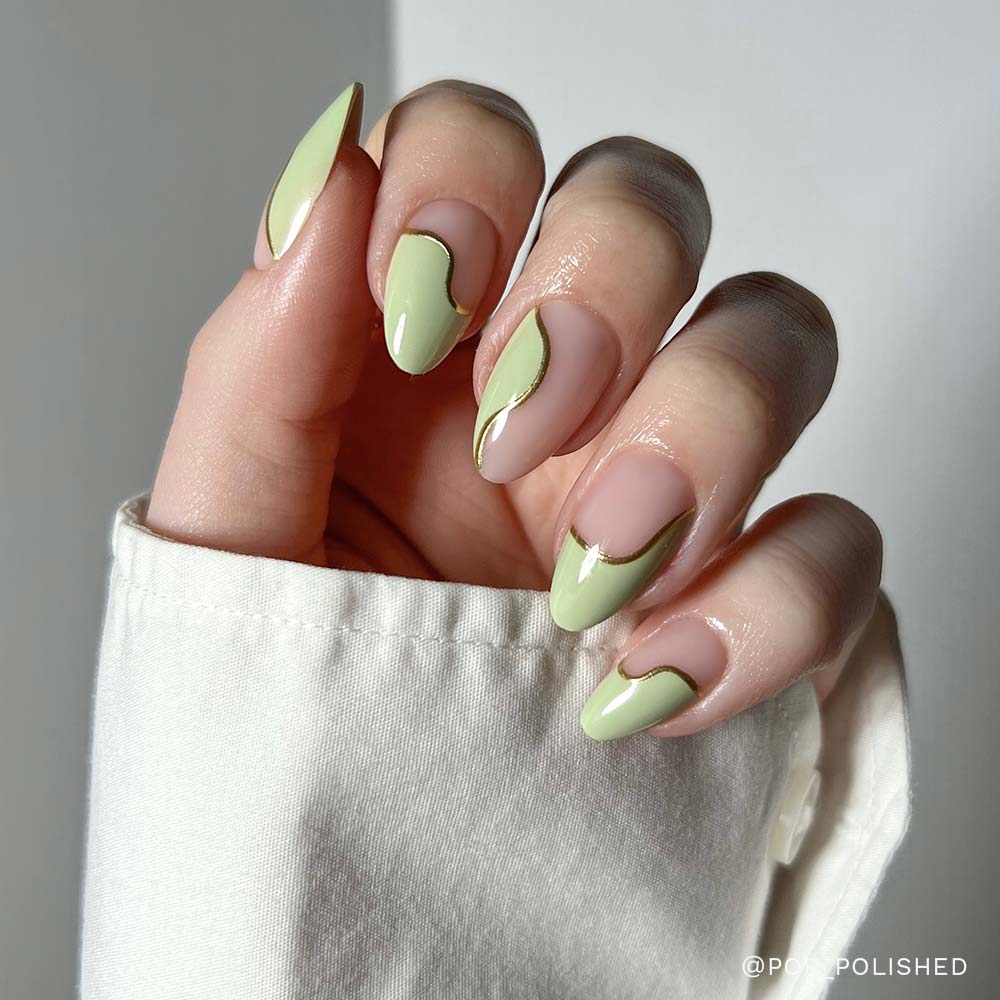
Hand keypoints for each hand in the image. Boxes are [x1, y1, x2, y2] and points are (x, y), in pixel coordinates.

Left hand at [147, 80, 884, 740]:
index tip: (419, 310)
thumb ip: (255, 365)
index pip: (481, 145)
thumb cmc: (288, 679)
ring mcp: (665, 474)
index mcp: (426, 341)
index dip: (469, 182)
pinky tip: (654, 673)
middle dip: (598, 297)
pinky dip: (770, 603)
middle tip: (514, 435)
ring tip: (591, 573)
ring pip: (775, 336)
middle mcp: (556, 379)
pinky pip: (837, 540)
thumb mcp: (230, 529)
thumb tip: (324, 193)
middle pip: (650, 206)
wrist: (361, 833)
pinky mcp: (746, 583)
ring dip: (700, 435)